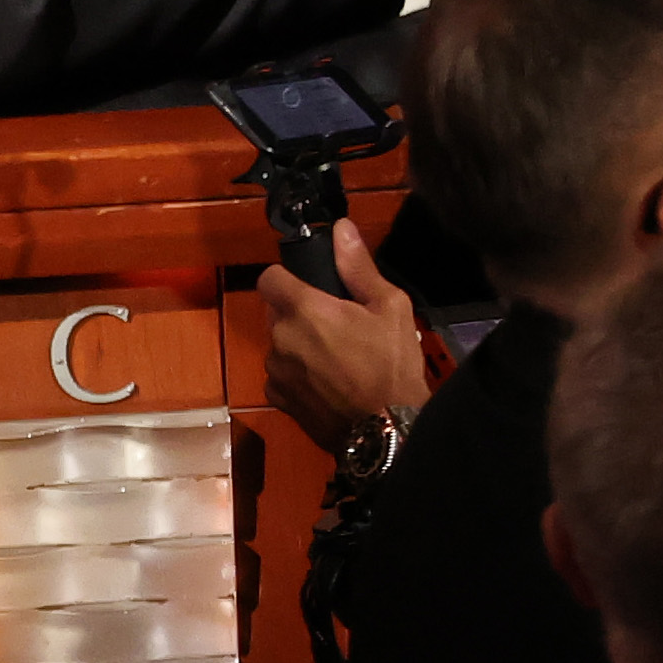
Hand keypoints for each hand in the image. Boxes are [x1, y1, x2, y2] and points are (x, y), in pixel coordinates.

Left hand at [257, 219, 430, 451]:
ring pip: (280, 345)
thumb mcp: (390, 309)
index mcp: (301, 309)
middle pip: (277, 313)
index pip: (270, 278)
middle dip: (300, 316)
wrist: (389, 434)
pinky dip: (298, 378)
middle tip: (338, 329)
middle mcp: (279, 336)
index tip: (313, 290)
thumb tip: (341, 229)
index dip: (289, 280)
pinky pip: (281, 377)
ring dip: (299, 348)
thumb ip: (359, 267)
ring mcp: (275, 370)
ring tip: (339, 362)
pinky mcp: (277, 399)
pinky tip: (329, 387)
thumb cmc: (392, 367)